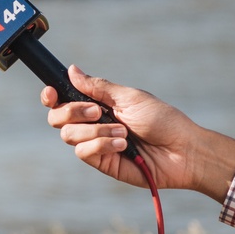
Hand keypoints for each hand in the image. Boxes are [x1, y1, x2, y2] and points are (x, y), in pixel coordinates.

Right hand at [41, 66, 234, 202]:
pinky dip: (101, 145)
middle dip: (73, 112)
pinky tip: (122, 146)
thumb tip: (72, 71)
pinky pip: (84, 152)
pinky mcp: (102, 163)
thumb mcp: (129, 97)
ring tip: (123, 133)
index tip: (51, 93)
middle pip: (58, 118)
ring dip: (96, 131)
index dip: (52, 95)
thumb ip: (98, 87)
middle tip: (99, 112)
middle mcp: (93, 123)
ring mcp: (96, 144)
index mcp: (99, 103)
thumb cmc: (163, 120)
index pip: (63, 99)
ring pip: (69, 135)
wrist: (183, 150)